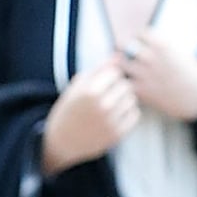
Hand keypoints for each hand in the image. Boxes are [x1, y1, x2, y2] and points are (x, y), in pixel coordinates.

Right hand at [40, 58, 140, 173]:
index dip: (109, 77)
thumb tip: (119, 56)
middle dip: (118, 88)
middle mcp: (102, 106)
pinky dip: (128, 113)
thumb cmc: (69, 109)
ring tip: (111, 105)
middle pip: (126, 86)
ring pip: (132, 100)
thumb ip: (99, 69)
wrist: (62, 141)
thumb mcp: (78, 86)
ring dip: (124, 100)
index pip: (115, 73)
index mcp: (90, 91)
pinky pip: (135, 115)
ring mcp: (111, 121)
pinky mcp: (117, 134)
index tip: (101, 84)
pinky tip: (116, 115)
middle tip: (106, 95)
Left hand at [121, 26, 196, 122]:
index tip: (139, 45)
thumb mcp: (179, 53)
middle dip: (123, 49)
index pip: (138, 33)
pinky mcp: (142, 90)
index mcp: (162, 45)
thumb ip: (161, 47)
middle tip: (125, 54)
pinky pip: (122, 81)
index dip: (138, 39)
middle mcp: (151, 57)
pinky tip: (130, 83)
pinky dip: (124, 81)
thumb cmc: (191, 74)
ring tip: (125, 68)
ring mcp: (144, 74)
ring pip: (118, 62)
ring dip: (120, 64)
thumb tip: (143, 42)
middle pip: (123, 44)